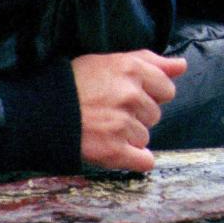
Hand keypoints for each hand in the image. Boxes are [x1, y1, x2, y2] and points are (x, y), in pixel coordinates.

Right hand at [70, 50, 187, 172]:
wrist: (41, 112)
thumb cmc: (76, 84)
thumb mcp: (111, 61)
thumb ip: (151, 62)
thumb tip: (182, 66)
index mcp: (132, 70)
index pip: (167, 89)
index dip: (149, 94)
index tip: (128, 96)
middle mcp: (130, 95)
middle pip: (155, 115)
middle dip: (137, 115)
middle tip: (110, 111)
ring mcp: (123, 124)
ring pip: (145, 137)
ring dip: (129, 137)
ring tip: (103, 127)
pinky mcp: (113, 150)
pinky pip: (144, 161)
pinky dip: (134, 159)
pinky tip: (116, 150)